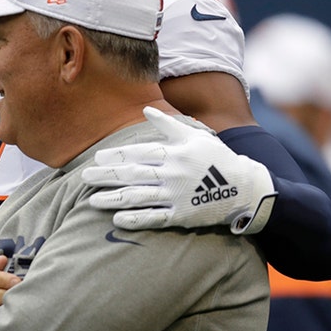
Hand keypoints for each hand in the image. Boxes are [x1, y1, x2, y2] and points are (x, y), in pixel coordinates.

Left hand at [81, 107, 276, 234]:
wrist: (246, 189)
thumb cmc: (218, 160)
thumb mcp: (196, 137)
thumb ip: (169, 125)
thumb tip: (146, 110)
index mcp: (175, 153)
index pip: (139, 153)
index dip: (116, 155)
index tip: (97, 156)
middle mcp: (173, 174)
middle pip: (133, 175)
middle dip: (106, 176)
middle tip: (85, 176)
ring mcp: (177, 196)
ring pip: (138, 197)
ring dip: (113, 199)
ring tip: (92, 201)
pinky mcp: (182, 216)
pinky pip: (154, 218)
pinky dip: (135, 219)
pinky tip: (117, 219)